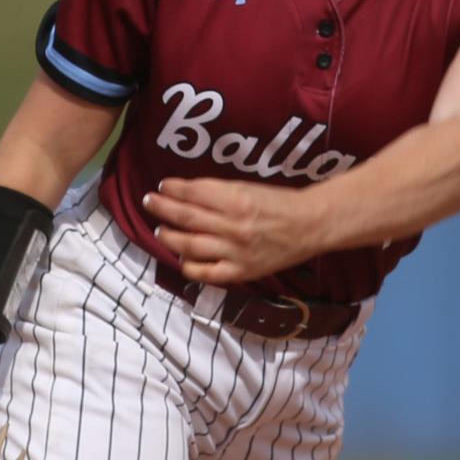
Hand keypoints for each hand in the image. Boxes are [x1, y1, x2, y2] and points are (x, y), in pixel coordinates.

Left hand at [143, 177, 321, 283]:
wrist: (310, 226)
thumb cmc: (279, 203)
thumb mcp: (248, 188)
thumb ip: (218, 192)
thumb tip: (185, 194)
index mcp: (236, 200)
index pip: (193, 193)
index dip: (173, 188)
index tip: (162, 186)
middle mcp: (232, 226)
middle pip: (186, 218)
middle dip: (163, 208)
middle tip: (149, 202)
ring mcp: (235, 252)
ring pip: (190, 246)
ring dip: (170, 237)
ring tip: (160, 231)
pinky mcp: (240, 271)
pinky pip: (206, 273)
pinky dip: (189, 265)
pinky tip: (181, 257)